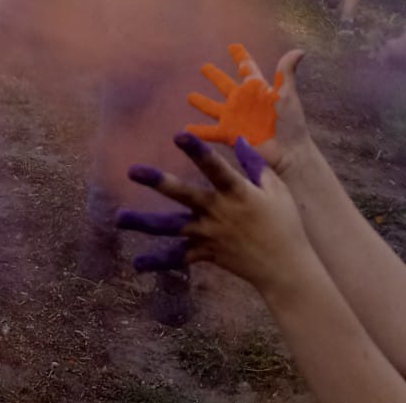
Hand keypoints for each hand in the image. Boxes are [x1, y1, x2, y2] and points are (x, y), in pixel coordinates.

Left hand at [118, 132, 311, 294]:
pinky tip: (136, 264)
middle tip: (132, 170)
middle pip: (184, 194)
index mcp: (237, 193)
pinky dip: (158, 261)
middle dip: (159, 182)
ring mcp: (209, 234)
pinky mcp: (206, 252)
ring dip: (144, 223)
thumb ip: (256, 164)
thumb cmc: (285, 225)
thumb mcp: (277, 190)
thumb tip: (239, 139)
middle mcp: (218, 212)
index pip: (215, 167)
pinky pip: (179, 258)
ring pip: (172, 227)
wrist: (286, 270)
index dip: (198, 151)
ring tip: (119, 219)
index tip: (178, 135)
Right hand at [185, 43, 282, 145]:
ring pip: (212, 107)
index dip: (241, 58)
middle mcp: (242, 102)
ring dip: (201, 102)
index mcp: (257, 90)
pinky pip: (209, 131)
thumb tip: (299, 50)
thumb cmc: (291, 124)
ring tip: (190, 96)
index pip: (247, 69)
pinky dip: (198, 130)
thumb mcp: (287, 94)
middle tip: (204, 67)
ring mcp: (234, 117)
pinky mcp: (228, 133)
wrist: (290, 153)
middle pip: (225, 85)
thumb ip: (286, 72)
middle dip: (215, 76)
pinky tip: (187, 128)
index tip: (234, 46)